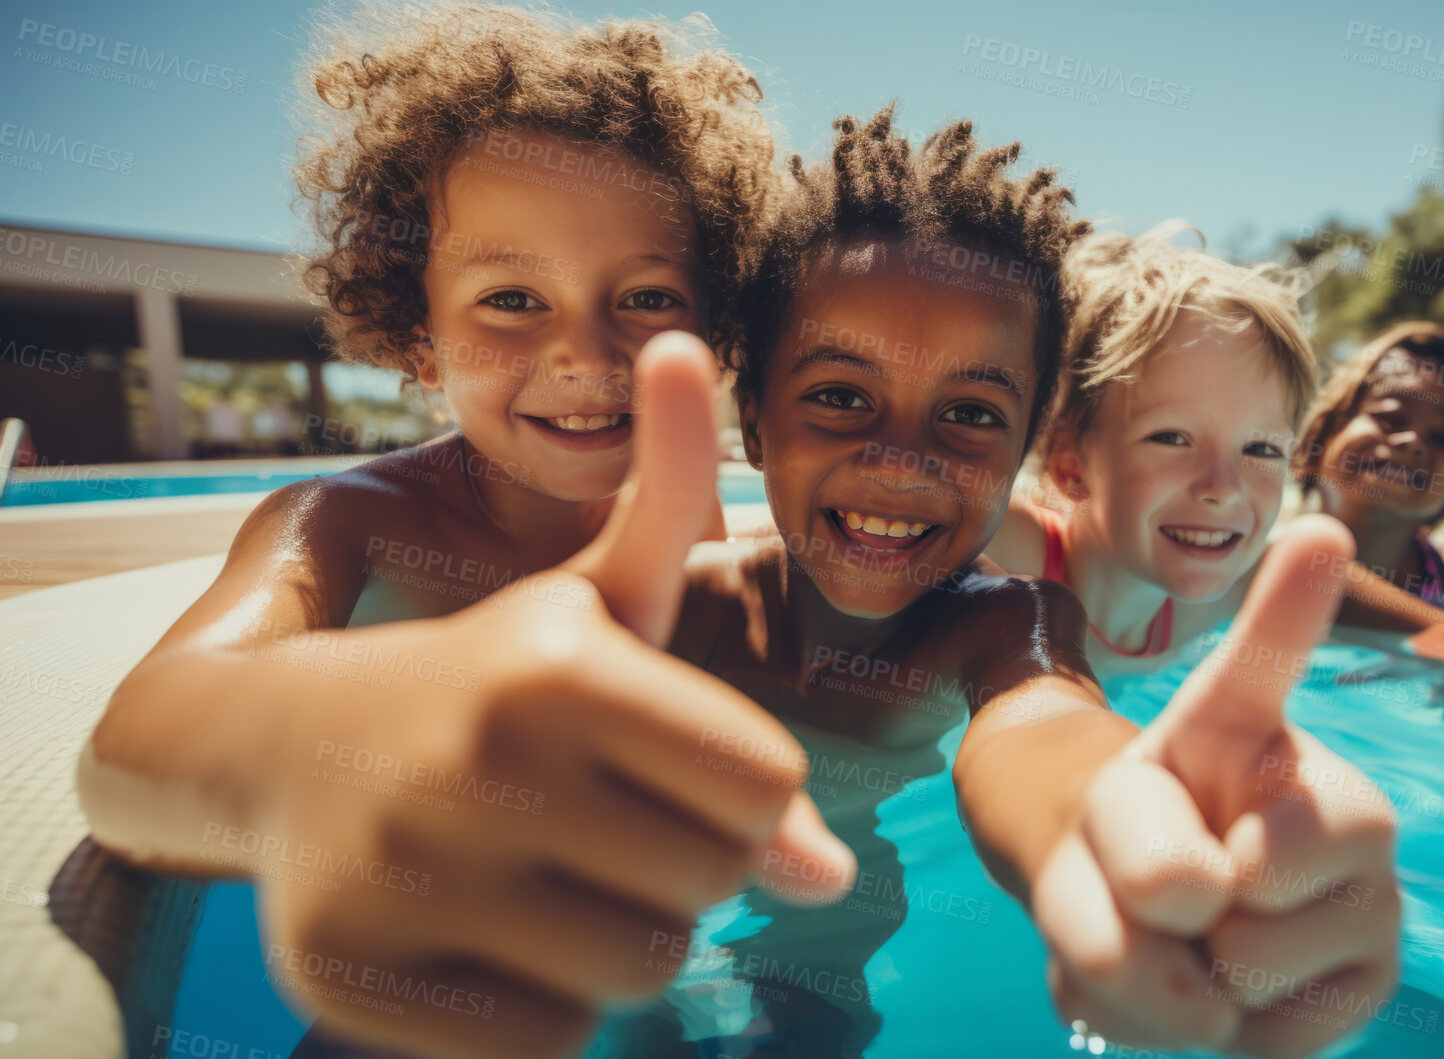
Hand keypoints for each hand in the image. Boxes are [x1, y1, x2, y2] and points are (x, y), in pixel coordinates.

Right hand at [246, 334, 854, 1057]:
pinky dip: (545, 1006)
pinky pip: (552, 1041)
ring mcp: (405, 878)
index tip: (676, 768)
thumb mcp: (588, 591)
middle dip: (685, 861)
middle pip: (713, 883)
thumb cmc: (481, 673)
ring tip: (557, 878)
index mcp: (553, 663)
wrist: (267, 748)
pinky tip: (494, 936)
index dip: (742, 790)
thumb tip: (706, 359)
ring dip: (622, 935)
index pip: (768, 787)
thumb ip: (671, 493)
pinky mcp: (354, 978)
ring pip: (639, 970)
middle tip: (609, 825)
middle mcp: (476, 762)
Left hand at [1031, 516, 1400, 1056]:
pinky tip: (1227, 990)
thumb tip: (1215, 931)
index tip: (1316, 534)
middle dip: (1134, 904)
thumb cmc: (1127, 849)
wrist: (1160, 923)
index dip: (1287, 604)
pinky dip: (1208, 1032)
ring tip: (1194, 939)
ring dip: (1167, 980)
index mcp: (1252, 732)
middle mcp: (1337, 798)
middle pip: (1192, 879)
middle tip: (1164, 886)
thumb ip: (1127, 875)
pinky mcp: (1371, 981)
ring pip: (1224, 972)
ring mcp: (1371, 891)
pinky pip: (1263, 1036)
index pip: (1263, 663)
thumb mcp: (1094, 837)